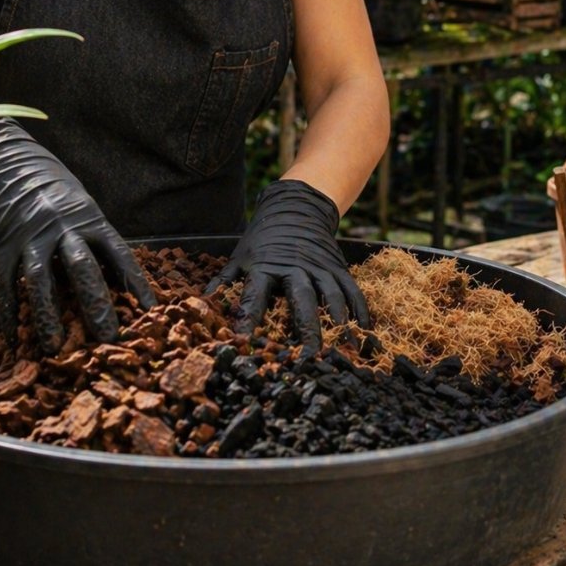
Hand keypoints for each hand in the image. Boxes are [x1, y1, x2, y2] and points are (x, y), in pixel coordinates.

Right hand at [0, 117, 155, 351]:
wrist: (2, 160)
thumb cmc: (49, 188)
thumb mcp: (80, 206)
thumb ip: (95, 239)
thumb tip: (118, 280)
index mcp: (89, 219)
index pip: (118, 254)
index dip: (135, 282)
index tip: (150, 310)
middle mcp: (62, 228)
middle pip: (82, 269)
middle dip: (96, 304)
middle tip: (108, 337)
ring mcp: (30, 237)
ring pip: (41, 280)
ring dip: (49, 316)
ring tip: (55, 346)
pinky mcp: (1, 246)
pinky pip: (5, 283)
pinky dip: (10, 311)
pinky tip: (16, 336)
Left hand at [205, 179, 368, 354]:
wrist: (296, 208)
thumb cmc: (263, 240)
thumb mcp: (240, 257)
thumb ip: (224, 282)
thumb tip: (202, 304)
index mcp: (265, 267)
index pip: (255, 296)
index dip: (249, 318)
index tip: (246, 342)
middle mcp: (295, 267)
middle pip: (301, 300)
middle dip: (305, 329)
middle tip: (308, 357)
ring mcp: (320, 267)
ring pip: (332, 297)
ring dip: (339, 324)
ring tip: (345, 350)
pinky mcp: (338, 267)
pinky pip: (352, 290)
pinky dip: (359, 311)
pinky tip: (363, 332)